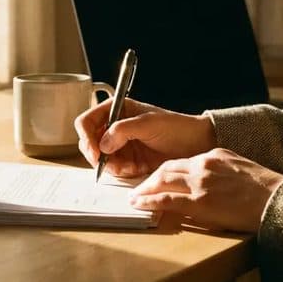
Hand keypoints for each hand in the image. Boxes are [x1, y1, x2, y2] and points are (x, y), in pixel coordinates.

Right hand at [74, 98, 216, 177]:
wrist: (196, 144)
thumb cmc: (176, 127)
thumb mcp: (148, 123)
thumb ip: (123, 130)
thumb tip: (103, 144)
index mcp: (116, 110)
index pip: (87, 121)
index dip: (87, 137)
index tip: (96, 151)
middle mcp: (114, 126)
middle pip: (89, 142)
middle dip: (98, 155)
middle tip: (110, 163)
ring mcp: (120, 144)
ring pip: (100, 158)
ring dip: (111, 165)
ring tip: (129, 165)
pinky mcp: (128, 159)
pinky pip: (114, 168)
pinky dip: (120, 171)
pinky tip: (134, 168)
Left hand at [129, 148, 282, 232]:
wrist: (278, 200)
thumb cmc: (267, 191)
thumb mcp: (241, 169)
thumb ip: (222, 171)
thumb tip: (210, 183)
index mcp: (215, 155)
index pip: (182, 161)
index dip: (166, 171)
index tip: (158, 178)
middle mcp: (204, 164)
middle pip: (167, 168)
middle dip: (150, 179)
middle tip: (139, 188)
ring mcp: (200, 183)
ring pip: (162, 181)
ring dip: (145, 189)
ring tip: (135, 198)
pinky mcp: (199, 202)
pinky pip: (166, 200)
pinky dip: (149, 202)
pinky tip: (140, 205)